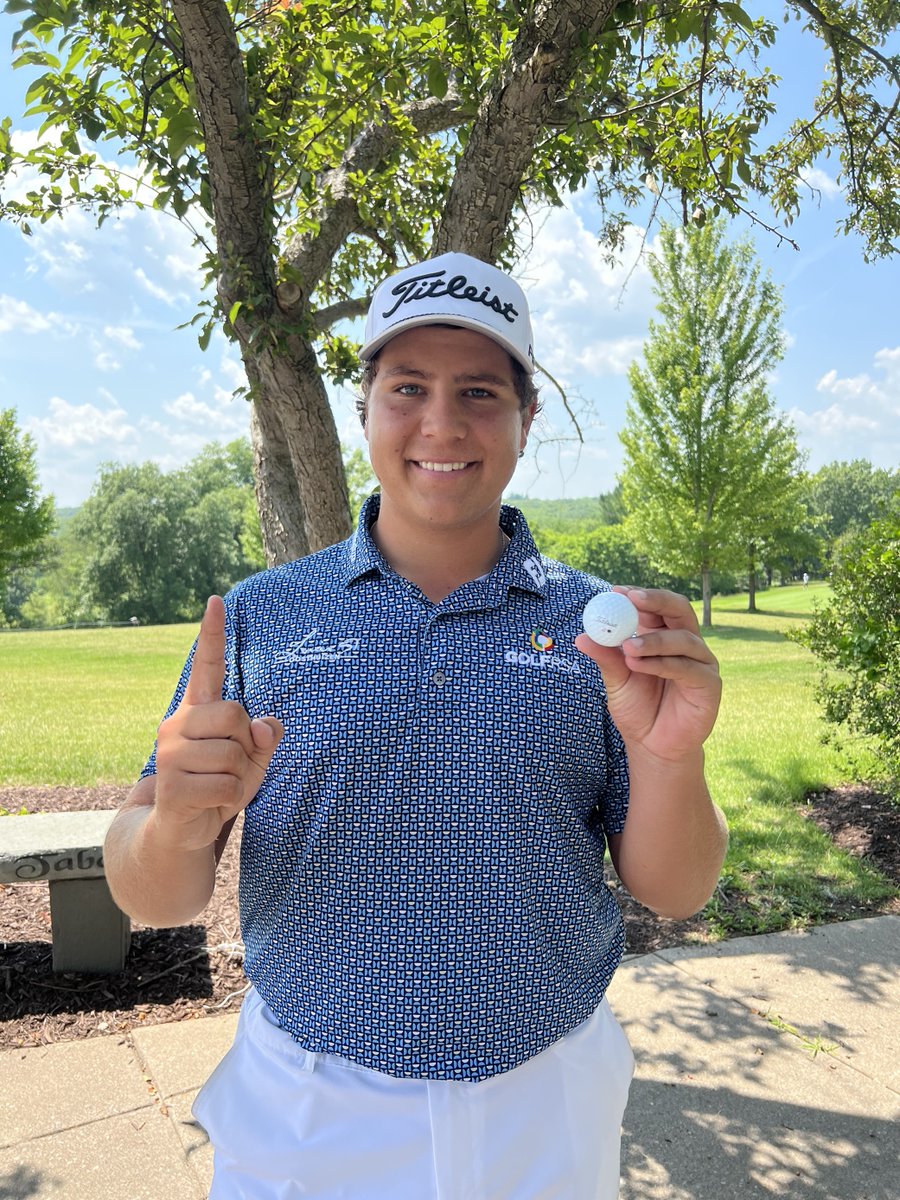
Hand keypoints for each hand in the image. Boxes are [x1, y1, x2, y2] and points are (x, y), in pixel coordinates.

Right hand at [152, 595, 283, 851]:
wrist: (179, 832)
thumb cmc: (218, 787)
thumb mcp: (251, 760)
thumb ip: (265, 737)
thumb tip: (266, 727)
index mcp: (197, 711)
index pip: (207, 666)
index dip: (212, 634)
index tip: (217, 600)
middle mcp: (177, 725)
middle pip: (235, 715)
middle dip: (246, 745)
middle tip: (231, 766)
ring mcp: (169, 754)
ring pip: (234, 755)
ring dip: (239, 778)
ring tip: (218, 787)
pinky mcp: (172, 786)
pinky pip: (227, 786)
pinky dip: (232, 799)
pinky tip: (212, 803)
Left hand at [575, 587, 720, 764]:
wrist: (652, 746)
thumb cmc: (637, 709)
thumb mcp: (616, 680)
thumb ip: (606, 658)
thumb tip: (581, 637)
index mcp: (665, 636)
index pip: (657, 606)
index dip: (639, 596)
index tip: (616, 591)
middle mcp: (687, 644)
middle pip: (679, 610)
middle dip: (655, 601)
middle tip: (630, 599)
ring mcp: (701, 663)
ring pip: (683, 639)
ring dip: (653, 640)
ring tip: (627, 647)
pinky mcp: (709, 684)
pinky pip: (687, 668)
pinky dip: (661, 663)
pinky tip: (638, 664)